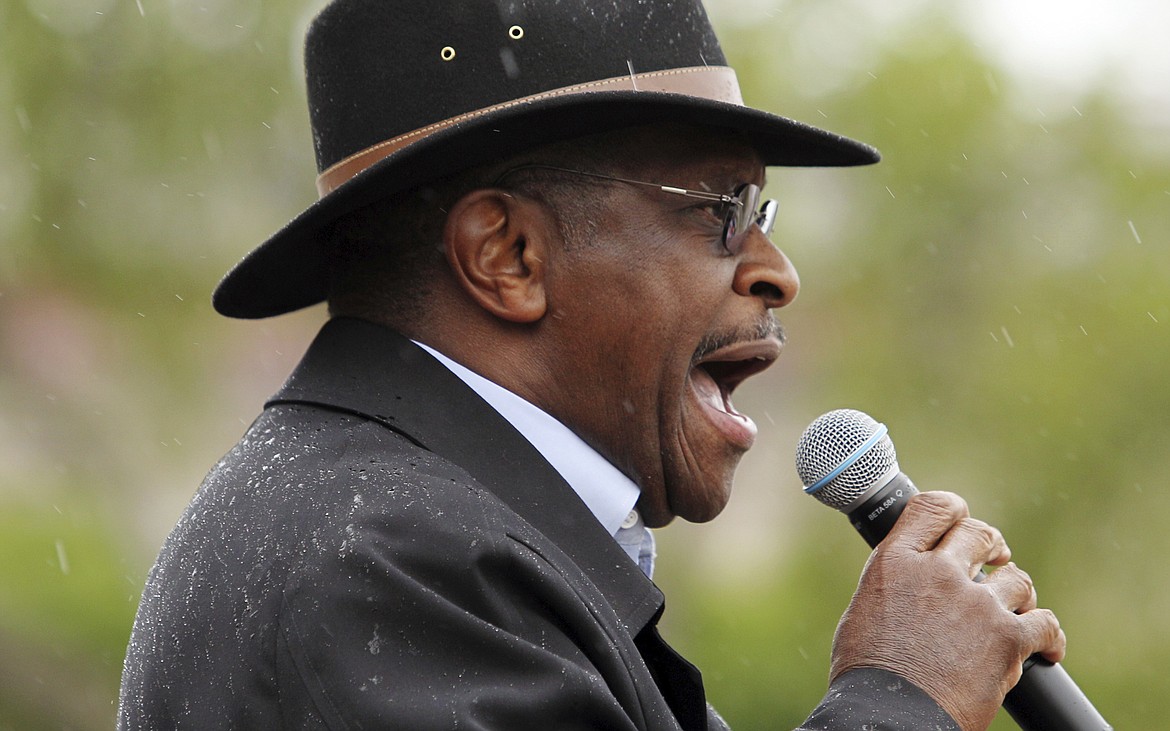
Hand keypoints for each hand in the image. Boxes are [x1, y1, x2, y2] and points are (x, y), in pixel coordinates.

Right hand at [829, 491, 1066, 730]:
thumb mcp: (863, 609)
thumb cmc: (869, 674)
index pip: (932, 508)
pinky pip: (1045, 624)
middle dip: (991, 546)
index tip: (961, 521)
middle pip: (980, 534)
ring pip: (1016, 579)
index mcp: (896, 561)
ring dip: (1016, 593)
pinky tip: (1046, 648)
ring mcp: (975, 603)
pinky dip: (1048, 636)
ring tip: (1012, 610)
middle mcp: (937, 571)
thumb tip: (911, 579)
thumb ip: (895, 582)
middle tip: (995, 560)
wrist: (890, 715)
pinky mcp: (1006, 638)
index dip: (954, 510)